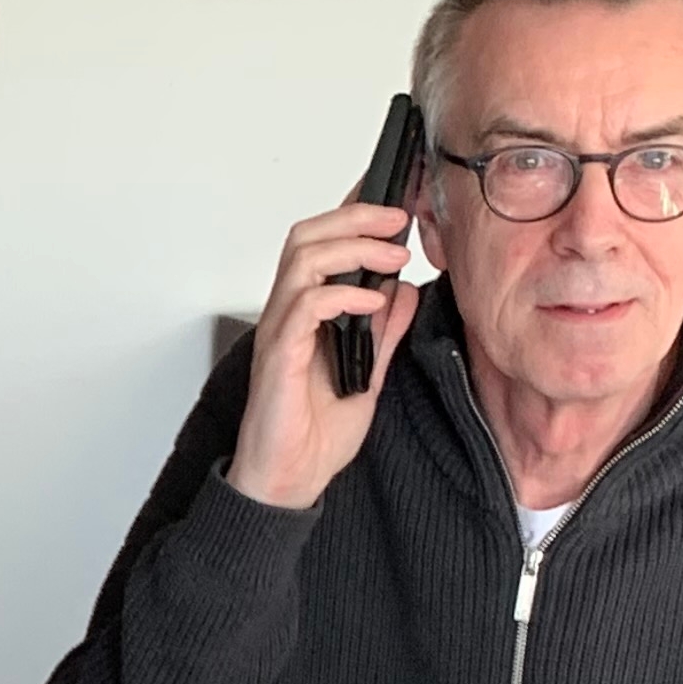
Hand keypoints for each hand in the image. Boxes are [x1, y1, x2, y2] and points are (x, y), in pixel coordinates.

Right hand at [231, 194, 422, 509]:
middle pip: (307, 235)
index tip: (394, 201)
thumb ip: (384, 333)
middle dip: (355, 216)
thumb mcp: (369, 375)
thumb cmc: (312, 436)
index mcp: (306, 314)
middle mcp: (288, 314)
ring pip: (303, 258)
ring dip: (352, 246)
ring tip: (394, 254)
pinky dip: (341, 294)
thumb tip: (403, 291)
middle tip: (398, 219)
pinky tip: (370, 302)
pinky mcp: (279, 355)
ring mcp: (281, 332)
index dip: (353, 213)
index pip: (323, 244)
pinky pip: (305, 305)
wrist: (289, 482)